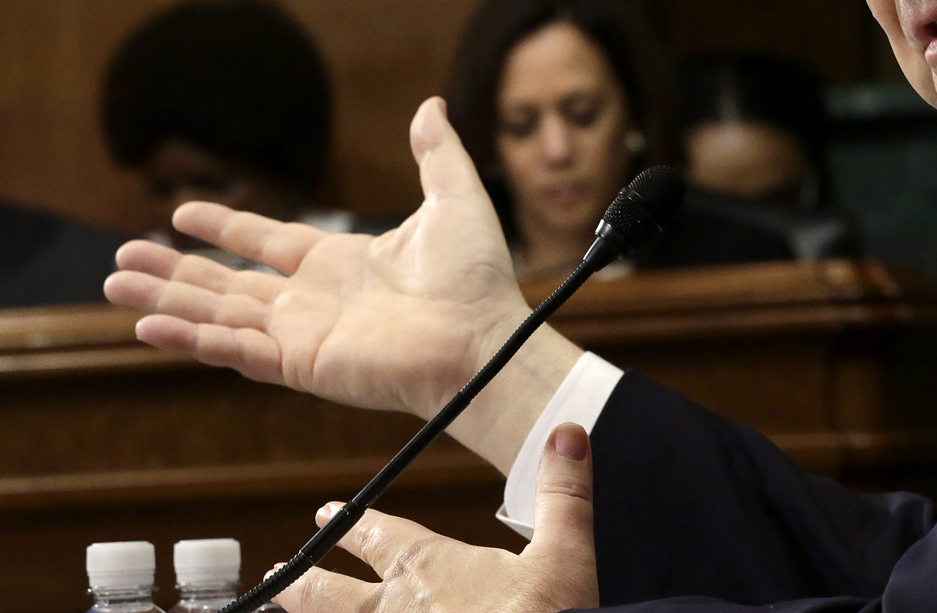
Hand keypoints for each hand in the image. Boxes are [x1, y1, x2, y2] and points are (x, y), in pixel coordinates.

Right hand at [103, 98, 582, 470]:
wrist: (485, 337)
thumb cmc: (477, 279)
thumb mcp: (453, 200)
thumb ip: (436, 154)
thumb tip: (429, 105)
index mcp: (341, 264)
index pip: (267, 243)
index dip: (224, 228)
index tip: (182, 212)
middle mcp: (313, 301)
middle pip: (226, 283)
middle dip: (174, 270)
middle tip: (122, 257)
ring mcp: (302, 334)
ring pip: (216, 315)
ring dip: (165, 300)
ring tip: (115, 284)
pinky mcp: (300, 363)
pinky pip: (233, 350)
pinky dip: (190, 339)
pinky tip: (148, 327)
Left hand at [281, 423, 598, 612]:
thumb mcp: (566, 557)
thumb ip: (563, 495)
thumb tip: (567, 432)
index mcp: (430, 567)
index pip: (381, 536)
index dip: (355, 526)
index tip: (324, 512)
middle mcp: (394, 609)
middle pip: (330, 592)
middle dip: (305, 579)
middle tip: (277, 572)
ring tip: (278, 608)